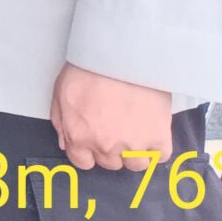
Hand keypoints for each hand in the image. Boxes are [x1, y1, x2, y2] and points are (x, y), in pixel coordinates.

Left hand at [51, 63, 174, 170]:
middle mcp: (105, 146)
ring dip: (135, 152)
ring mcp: (134, 145)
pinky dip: (157, 148)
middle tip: (115, 128)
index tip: (94, 142)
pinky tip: (151, 132)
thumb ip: (62, 123)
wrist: (120, 56)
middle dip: (110, 149)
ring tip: (135, 131)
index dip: (88, 152)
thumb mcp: (61, 94)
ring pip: (136, 165)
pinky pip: (160, 156)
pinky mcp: (159, 138)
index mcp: (79, 137)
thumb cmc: (89, 70)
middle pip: (110, 163)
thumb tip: (68, 144)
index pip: (83, 162)